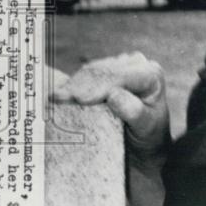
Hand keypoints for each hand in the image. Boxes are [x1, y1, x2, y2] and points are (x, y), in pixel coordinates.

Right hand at [50, 52, 170, 168]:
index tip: (79, 99)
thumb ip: (134, 111)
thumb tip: (115, 96)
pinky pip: (85, 76)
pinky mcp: (105, 71)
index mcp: (151, 74)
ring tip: (55, 98)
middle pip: (103, 71)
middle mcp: (136, 64)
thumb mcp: (146, 127)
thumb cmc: (148, 135)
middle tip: (58, 98)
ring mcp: (119, 65)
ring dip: (72, 85)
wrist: (144, 141)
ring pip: (91, 71)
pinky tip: (58, 95)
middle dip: (80, 86)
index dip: (99, 86)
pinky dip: (71, 86)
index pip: (121, 77)